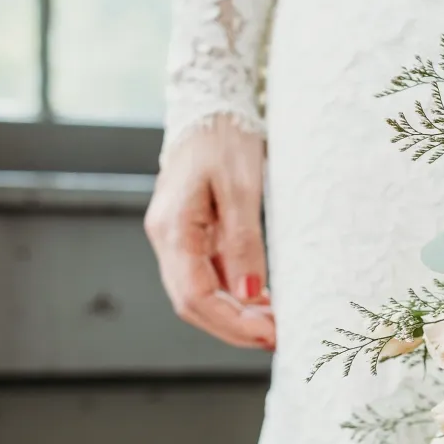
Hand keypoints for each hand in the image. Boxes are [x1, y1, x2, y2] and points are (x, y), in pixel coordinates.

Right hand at [145, 119, 276, 350]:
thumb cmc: (224, 138)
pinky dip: (233, 295)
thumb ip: (243, 243)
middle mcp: (167, 238)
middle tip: (276, 336)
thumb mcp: (241, 187)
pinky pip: (207, 277)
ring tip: (274, 323)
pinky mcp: (192, 236)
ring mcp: (177, 239)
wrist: (211, 106)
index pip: (194, 296)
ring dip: (235, 315)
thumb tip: (250, 294)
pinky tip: (261, 301)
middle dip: (233, 326)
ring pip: (199, 294)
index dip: (231, 322)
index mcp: (172, 228)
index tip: (268, 334)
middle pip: (192, 303)